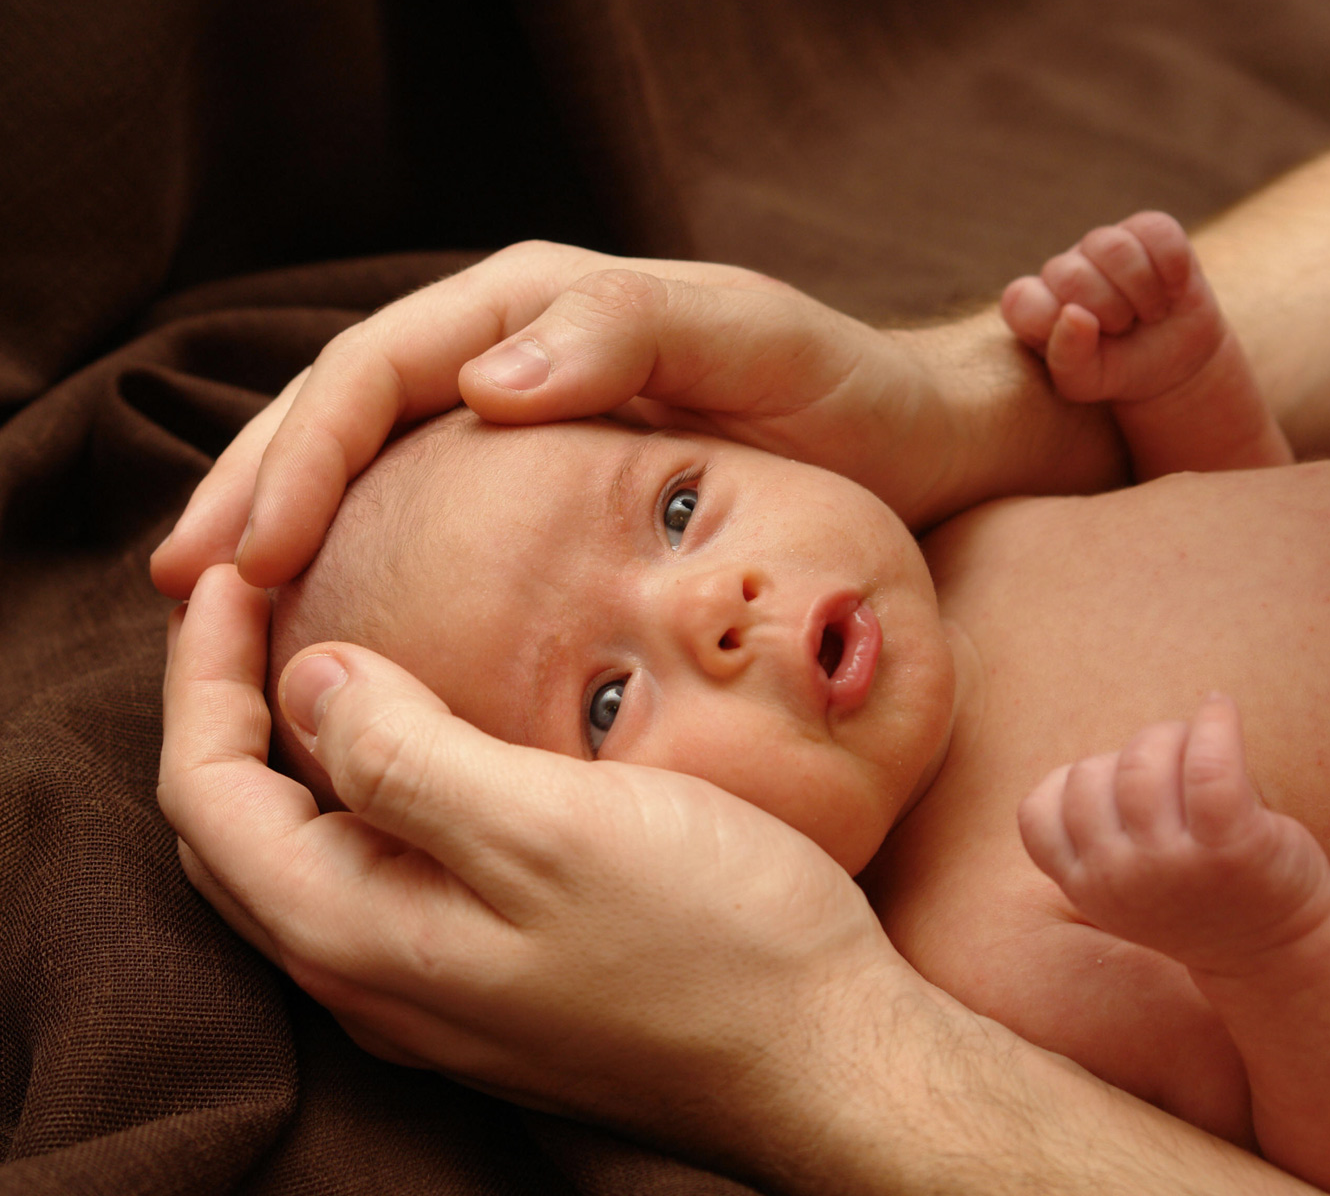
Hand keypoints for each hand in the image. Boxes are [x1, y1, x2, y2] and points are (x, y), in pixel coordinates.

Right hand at [150, 244, 1126, 598]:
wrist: (909, 440)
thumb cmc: (838, 391)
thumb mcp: (746, 340)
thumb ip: (624, 334)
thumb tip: (478, 384)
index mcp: (533, 304)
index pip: (375, 371)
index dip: (299, 456)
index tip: (246, 551)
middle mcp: (509, 350)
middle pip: (342, 412)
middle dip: (256, 489)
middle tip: (188, 589)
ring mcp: (521, 416)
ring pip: (368, 461)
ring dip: (287, 524)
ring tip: (220, 606)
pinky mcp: (546, 484)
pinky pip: (426, 511)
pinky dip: (365, 557)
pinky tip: (334, 615)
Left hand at [160, 567, 1321, 1193]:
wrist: (824, 1059)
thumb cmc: (710, 939)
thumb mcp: (548, 826)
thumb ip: (404, 755)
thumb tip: (307, 680)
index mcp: (360, 933)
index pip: (208, 791)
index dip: (200, 673)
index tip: (229, 576)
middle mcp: (373, 978)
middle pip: (235, 831)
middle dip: (220, 710)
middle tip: (254, 606)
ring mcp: (434, 989)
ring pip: (301, 857)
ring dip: (286, 752)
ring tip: (322, 655)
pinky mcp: (494, 981)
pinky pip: (379, 876)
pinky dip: (362, 792)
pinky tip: (424, 744)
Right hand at [1018, 695, 1329, 975]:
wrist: (1283, 952)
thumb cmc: (1198, 894)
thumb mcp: (1125, 881)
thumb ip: (1097, 834)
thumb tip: (1093, 762)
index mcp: (1085, 889)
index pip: (1036, 813)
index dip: (1071, 783)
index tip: (1117, 791)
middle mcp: (1119, 881)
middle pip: (1089, 776)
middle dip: (1128, 756)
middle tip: (1173, 771)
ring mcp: (1172, 866)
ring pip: (1142, 763)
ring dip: (1170, 737)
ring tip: (1200, 748)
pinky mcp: (1230, 847)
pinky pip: (1209, 762)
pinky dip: (1215, 723)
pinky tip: (1220, 709)